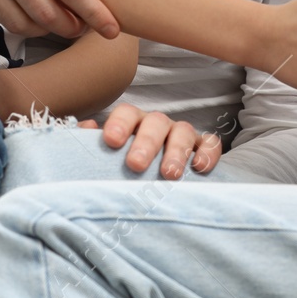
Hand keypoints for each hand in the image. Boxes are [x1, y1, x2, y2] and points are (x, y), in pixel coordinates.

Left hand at [78, 102, 222, 179]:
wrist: (149, 184)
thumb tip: (86, 128)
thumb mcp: (103, 156)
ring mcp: (181, 135)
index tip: (111, 141)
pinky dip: (207, 153)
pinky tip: (199, 167)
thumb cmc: (121, 166)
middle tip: (136, 165)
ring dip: (176, 151)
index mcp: (132, 123)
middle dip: (146, 143)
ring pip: (183, 131)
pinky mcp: (203, 149)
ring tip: (169, 174)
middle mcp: (157, 125)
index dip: (119, 124)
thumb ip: (89, 143)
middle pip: (155, 123)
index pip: (127, 113)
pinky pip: (210, 145)